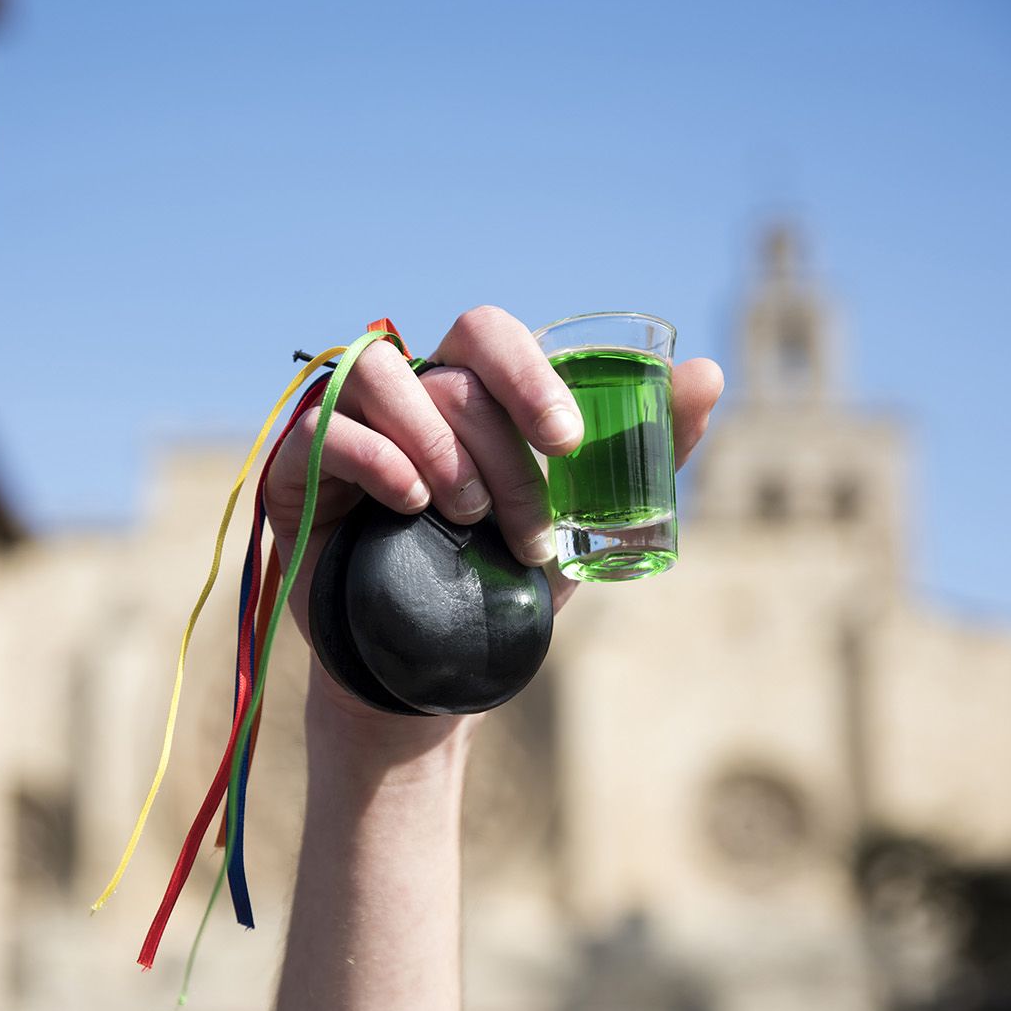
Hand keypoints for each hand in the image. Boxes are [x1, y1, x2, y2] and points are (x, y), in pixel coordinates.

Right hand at [264, 306, 722, 721]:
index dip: (530, 374)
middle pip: (450, 359)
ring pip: (385, 377)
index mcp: (469, 394)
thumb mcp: (582, 523)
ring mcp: (349, 426)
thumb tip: (711, 375)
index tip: (568, 442)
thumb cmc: (500, 585)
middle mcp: (408, 397)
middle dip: (502, 434)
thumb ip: (643, 452)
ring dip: (442, 446)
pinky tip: (412, 503)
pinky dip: (376, 457)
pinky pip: (325, 429)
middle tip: (529, 515)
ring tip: (467, 516)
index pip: (492, 336)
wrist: (430, 674)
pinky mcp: (299, 470)